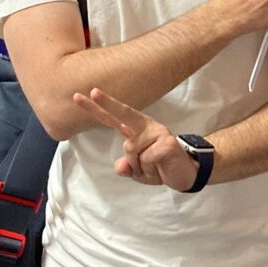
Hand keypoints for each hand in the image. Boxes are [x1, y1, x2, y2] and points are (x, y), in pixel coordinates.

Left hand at [72, 87, 199, 191]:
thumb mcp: (138, 172)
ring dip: (139, 168)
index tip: (80, 96)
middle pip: (124, 114)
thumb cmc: (160, 168)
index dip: (98, 108)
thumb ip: (126, 168)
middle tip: (93, 92)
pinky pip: (146, 160)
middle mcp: (145, 127)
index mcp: (136, 130)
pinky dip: (150, 170)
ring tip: (154, 168)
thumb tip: (120, 167)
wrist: (187, 173)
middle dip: (107, 103)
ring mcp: (157, 132)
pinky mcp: (167, 142)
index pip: (113, 119)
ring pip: (131, 153)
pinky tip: (162, 167)